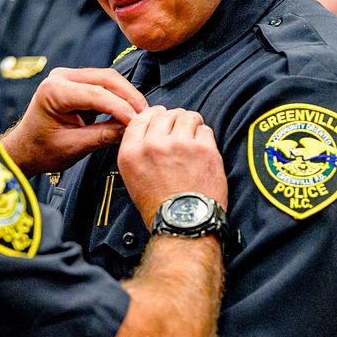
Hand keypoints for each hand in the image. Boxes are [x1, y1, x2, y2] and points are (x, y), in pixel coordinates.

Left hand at [0, 67, 147, 174]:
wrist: (26, 149)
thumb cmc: (42, 150)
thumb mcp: (73, 147)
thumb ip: (103, 135)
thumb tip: (130, 128)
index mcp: (54, 91)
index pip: (96, 94)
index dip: (120, 107)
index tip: (137, 120)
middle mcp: (60, 78)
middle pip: (105, 79)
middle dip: (128, 96)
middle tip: (145, 114)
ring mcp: (68, 77)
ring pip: (107, 79)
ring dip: (125, 95)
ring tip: (140, 114)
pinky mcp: (76, 83)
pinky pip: (103, 85)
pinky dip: (118, 97)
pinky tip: (129, 111)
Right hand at [117, 106, 226, 225]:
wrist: (184, 223)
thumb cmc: (160, 207)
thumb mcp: (133, 177)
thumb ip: (138, 150)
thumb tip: (150, 132)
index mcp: (132, 151)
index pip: (142, 117)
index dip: (154, 115)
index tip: (160, 118)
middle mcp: (153, 145)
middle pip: (165, 113)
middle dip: (173, 119)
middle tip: (179, 130)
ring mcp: (179, 144)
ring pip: (187, 117)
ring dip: (191, 124)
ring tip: (192, 137)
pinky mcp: (202, 148)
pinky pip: (205, 129)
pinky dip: (205, 137)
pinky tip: (202, 150)